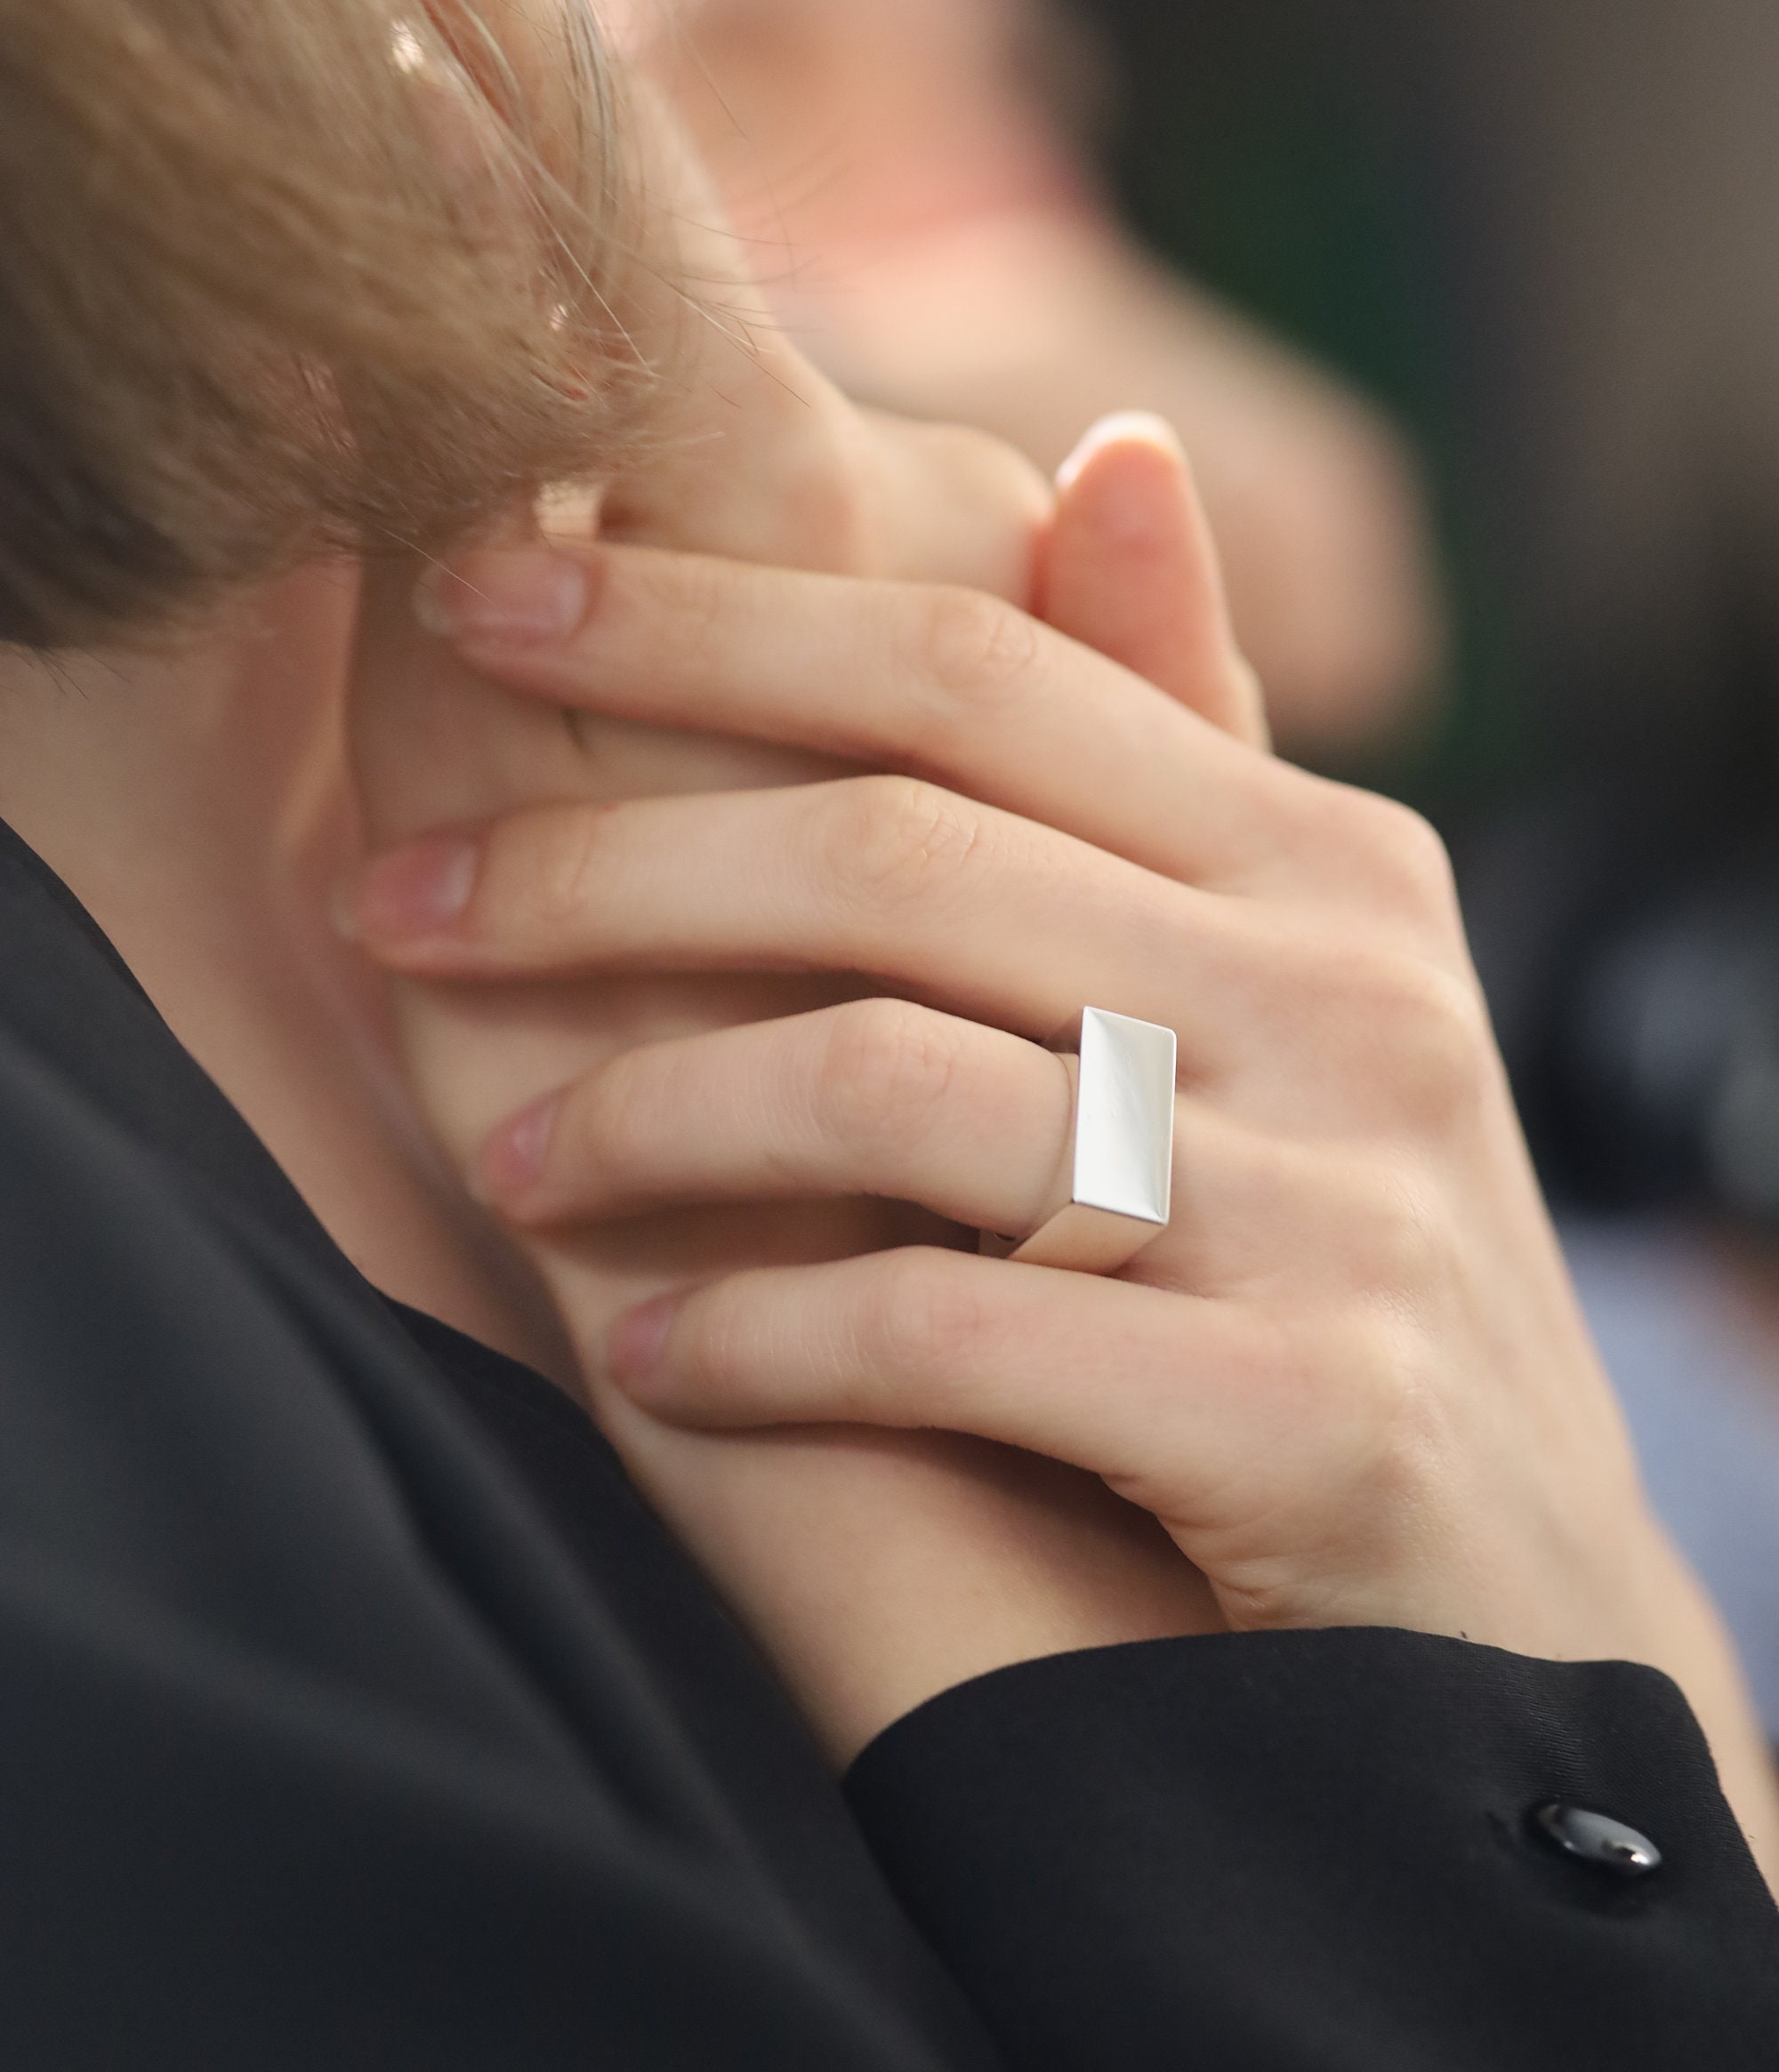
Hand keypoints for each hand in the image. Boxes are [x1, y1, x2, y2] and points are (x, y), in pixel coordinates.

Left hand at [349, 462, 1778, 1877]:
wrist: (1516, 1623)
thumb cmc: (1344, 1274)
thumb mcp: (1302, 995)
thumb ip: (1184, 752)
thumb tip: (1105, 448)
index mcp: (1327, 864)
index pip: (968, 670)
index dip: (697, 620)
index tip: (475, 592)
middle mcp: (1347, 997)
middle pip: (892, 850)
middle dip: (596, 868)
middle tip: (392, 906)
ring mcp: (1341, 1203)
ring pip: (886, 1079)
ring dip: (640, 1117)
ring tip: (510, 1168)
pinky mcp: (1304, 1412)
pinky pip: (939, 1326)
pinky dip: (756, 1335)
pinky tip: (648, 1354)